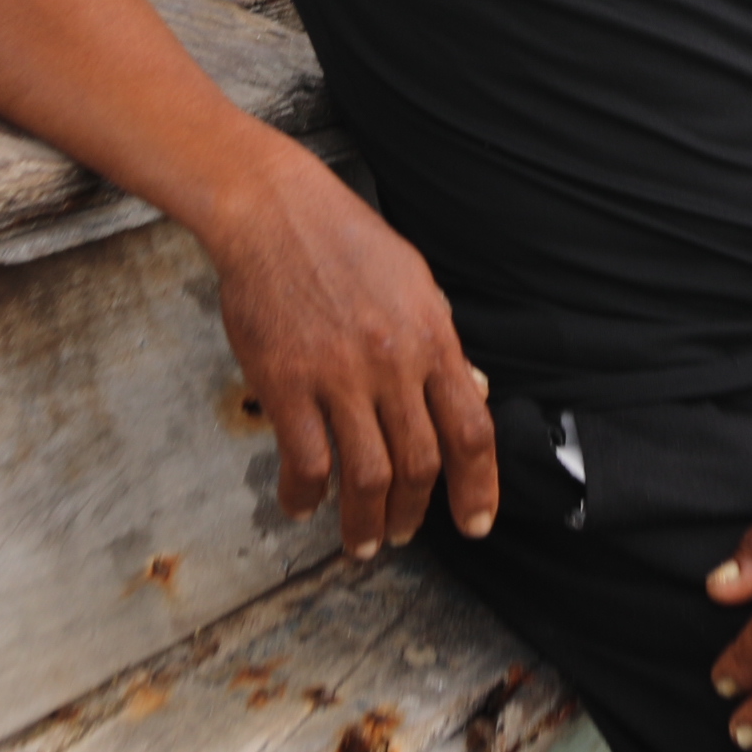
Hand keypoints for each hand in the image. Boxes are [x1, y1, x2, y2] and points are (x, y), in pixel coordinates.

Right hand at [198, 146, 499, 560]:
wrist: (273, 210)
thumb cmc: (343, 240)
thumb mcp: (414, 281)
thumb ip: (443, 342)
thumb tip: (475, 392)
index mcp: (432, 338)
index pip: (471, 430)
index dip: (479, 486)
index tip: (476, 523)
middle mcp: (393, 363)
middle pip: (420, 464)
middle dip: (416, 514)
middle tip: (404, 534)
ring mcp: (338, 375)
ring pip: (367, 477)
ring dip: (366, 522)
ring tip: (361, 542)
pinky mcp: (286, 382)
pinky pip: (306, 460)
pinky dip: (305, 495)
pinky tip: (300, 505)